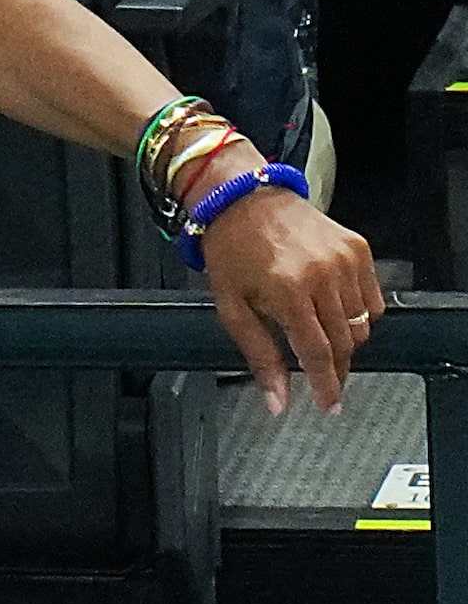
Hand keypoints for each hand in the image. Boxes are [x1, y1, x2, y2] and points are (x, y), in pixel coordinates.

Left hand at [199, 178, 384, 415]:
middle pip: (345, 342)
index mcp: (287, 289)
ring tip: (320, 335)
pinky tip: (334, 310)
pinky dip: (359, 313)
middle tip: (324, 377)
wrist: (244, 199)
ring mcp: (345, 260)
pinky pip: (372, 299)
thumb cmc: (232, 249)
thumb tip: (278, 399)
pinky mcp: (359, 249)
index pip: (318, 352)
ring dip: (345, 339)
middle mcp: (322, 274)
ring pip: (362, 324)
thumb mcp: (231, 306)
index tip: (329, 404)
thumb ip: (259, 356)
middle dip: (336, 367)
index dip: (326, 385)